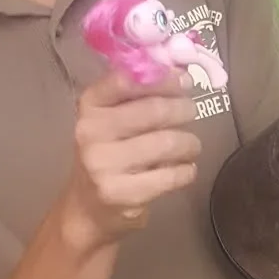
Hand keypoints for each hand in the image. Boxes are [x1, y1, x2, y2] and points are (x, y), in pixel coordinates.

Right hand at [62, 72, 201, 252]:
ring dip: (190, 143)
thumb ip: (138, 93)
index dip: (164, 77)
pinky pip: (172, 175)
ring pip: (168, 143)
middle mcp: (91, 132)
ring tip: (190, 146)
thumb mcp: (111, 118)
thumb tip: (180, 69)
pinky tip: (185, 169)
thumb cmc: (108, 153)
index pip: (128, 79)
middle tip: (190, 112)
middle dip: (183, 109)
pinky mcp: (123, 194)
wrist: (87, 208)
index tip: (184, 80)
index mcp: (90, 106)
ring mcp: (105, 165)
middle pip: (155, 111)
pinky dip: (187, 170)